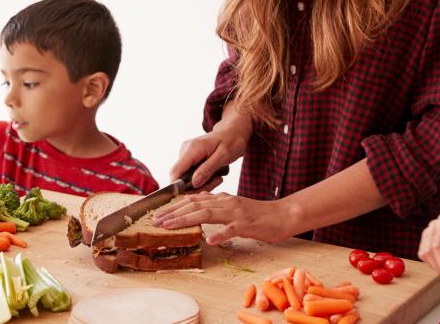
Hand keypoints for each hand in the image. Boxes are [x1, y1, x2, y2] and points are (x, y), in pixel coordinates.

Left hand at [152, 192, 297, 244]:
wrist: (283, 215)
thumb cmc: (259, 215)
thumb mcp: (234, 208)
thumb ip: (217, 206)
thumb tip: (198, 206)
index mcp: (223, 199)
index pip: (194, 200)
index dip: (175, 207)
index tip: (159, 214)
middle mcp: (227, 202)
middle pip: (195, 206)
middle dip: (173, 213)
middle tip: (156, 221)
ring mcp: (237, 213)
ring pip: (208, 214)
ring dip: (186, 220)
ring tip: (170, 226)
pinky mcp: (248, 224)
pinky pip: (232, 229)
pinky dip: (221, 234)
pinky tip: (210, 240)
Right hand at [170, 103, 251, 187]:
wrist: (233, 130)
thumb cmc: (232, 140)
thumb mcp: (223, 156)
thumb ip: (208, 169)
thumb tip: (194, 183)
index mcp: (193, 148)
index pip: (176, 171)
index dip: (179, 187)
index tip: (194, 195)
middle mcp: (185, 150)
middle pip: (180, 177)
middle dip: (195, 187)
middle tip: (215, 183)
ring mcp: (186, 153)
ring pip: (186, 176)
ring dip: (201, 183)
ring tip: (217, 178)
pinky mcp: (190, 157)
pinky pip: (190, 173)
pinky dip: (201, 178)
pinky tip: (214, 175)